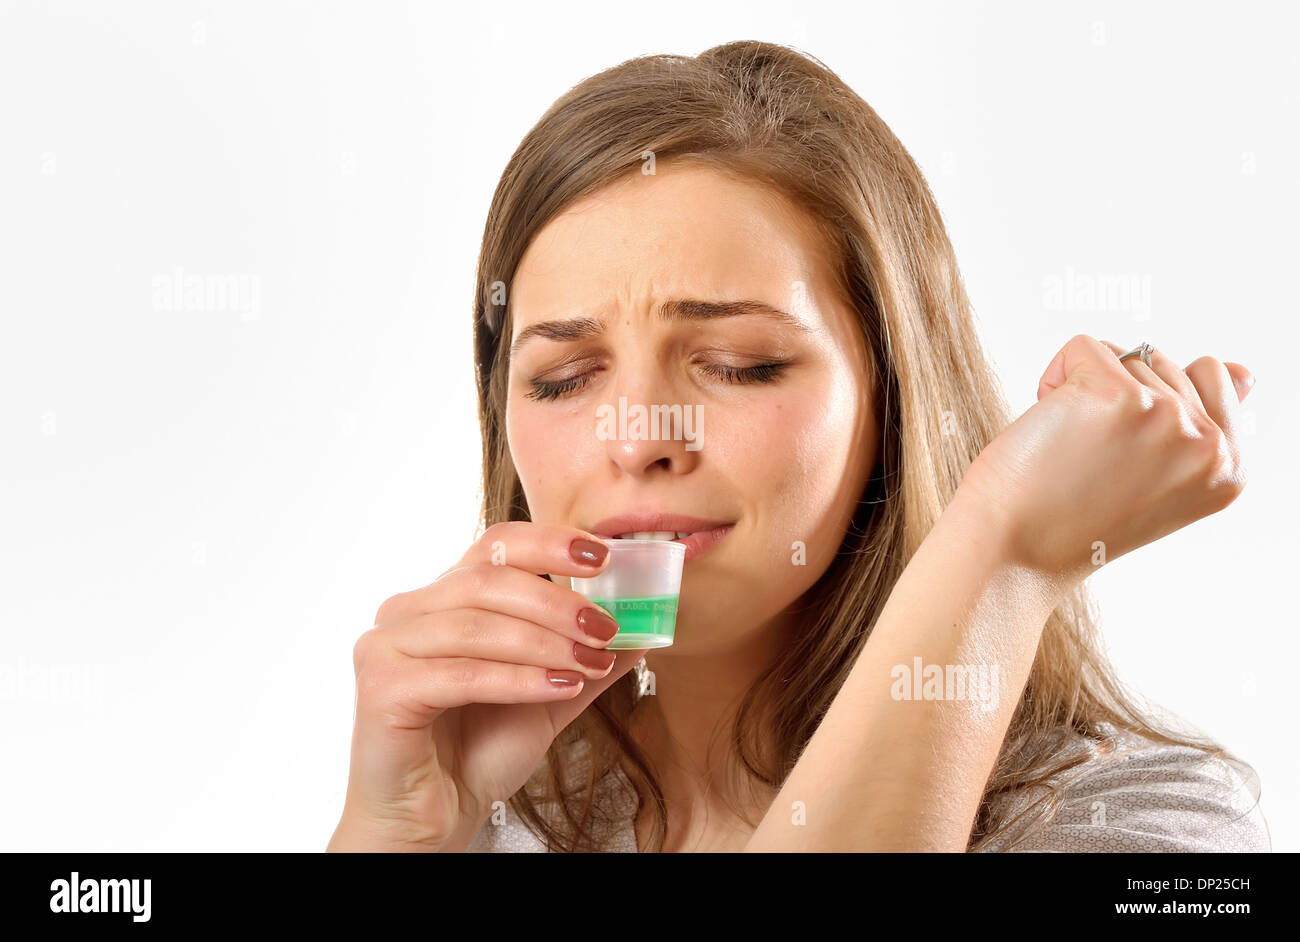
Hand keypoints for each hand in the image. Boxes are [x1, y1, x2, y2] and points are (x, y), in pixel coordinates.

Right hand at [328, 522, 644, 851]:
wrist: (434, 817)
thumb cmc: (479, 752)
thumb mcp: (549, 695)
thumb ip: (587, 658)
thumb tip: (646, 629)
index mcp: (443, 597)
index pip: (495, 544)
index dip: (549, 542)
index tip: (603, 556)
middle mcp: (407, 610)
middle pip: (486, 578)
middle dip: (556, 602)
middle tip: (606, 627)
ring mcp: (386, 645)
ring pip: (476, 624)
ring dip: (544, 643)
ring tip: (590, 664)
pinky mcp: (380, 687)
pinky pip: (460, 673)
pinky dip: (517, 679)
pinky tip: (559, 687)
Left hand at [954, 334, 1253, 587]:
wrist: (1013, 550)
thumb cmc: (1071, 514)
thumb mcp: (1157, 475)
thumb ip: (1205, 421)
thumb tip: (1244, 370)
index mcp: (1230, 467)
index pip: (1213, 376)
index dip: (1153, 400)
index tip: (1123, 454)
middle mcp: (1210, 444)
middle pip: (1164, 360)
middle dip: (1117, 396)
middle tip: (1091, 460)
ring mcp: (1168, 417)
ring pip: (1124, 352)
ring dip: (1084, 390)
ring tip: (1071, 450)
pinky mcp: (1118, 396)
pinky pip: (1083, 346)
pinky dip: (1054, 378)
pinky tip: (1049, 430)